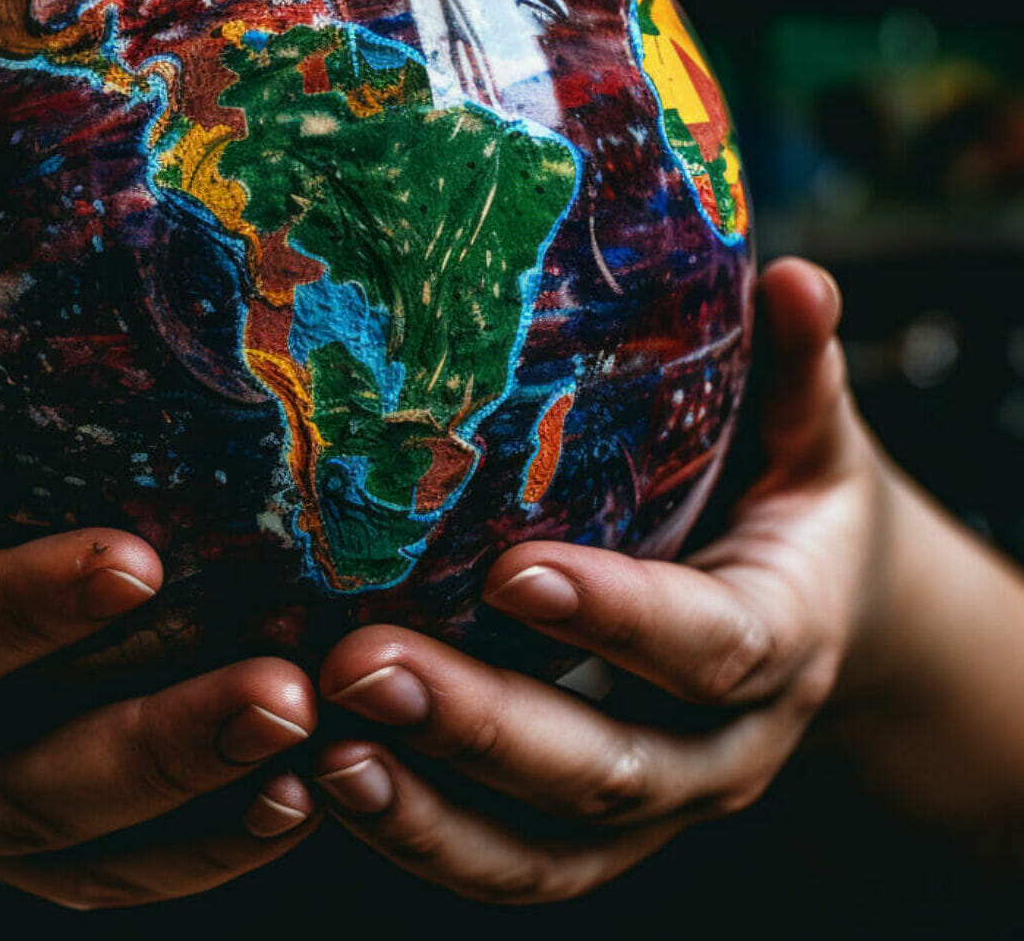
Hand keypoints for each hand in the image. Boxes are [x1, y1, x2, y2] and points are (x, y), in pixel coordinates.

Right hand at [0, 271, 321, 912]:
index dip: (14, 613)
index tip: (140, 560)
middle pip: (12, 790)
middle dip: (151, 748)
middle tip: (282, 692)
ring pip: (68, 848)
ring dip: (201, 809)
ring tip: (319, 748)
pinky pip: (95, 875)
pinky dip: (198, 855)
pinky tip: (297, 796)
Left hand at [309, 257, 882, 902]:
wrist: (818, 619)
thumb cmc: (789, 508)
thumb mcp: (811, 439)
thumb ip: (800, 371)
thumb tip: (797, 278)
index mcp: (780, 636)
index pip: (709, 645)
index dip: (617, 619)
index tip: (510, 572)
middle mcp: (721, 747)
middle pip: (609, 770)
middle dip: (482, 724)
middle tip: (361, 663)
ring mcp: (654, 804)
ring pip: (550, 849)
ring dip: (432, 810)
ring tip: (326, 752)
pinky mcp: (589, 832)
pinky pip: (509, 865)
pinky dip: (422, 838)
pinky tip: (328, 781)